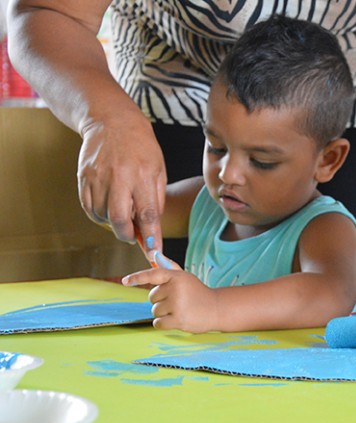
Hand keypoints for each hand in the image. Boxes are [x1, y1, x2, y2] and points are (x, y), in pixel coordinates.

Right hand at [78, 116, 166, 254]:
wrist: (112, 122)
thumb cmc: (141, 148)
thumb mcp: (158, 170)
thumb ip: (155, 200)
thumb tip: (152, 229)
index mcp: (142, 175)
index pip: (147, 213)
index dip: (151, 237)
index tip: (154, 253)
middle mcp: (118, 177)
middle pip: (118, 220)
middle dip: (127, 235)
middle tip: (133, 234)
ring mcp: (97, 178)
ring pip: (103, 216)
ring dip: (114, 223)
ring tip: (123, 210)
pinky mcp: (83, 178)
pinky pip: (89, 208)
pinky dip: (99, 215)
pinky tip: (108, 206)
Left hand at [122, 252, 218, 332]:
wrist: (217, 308)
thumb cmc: (198, 292)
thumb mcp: (185, 278)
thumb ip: (169, 268)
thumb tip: (154, 256)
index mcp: (176, 276)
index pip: (152, 274)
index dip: (137, 277)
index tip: (125, 281)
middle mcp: (175, 288)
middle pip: (152, 297)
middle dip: (160, 300)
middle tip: (177, 301)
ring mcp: (177, 304)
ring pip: (154, 311)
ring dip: (163, 313)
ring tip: (179, 310)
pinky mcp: (178, 319)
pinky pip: (158, 323)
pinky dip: (163, 324)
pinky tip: (175, 320)